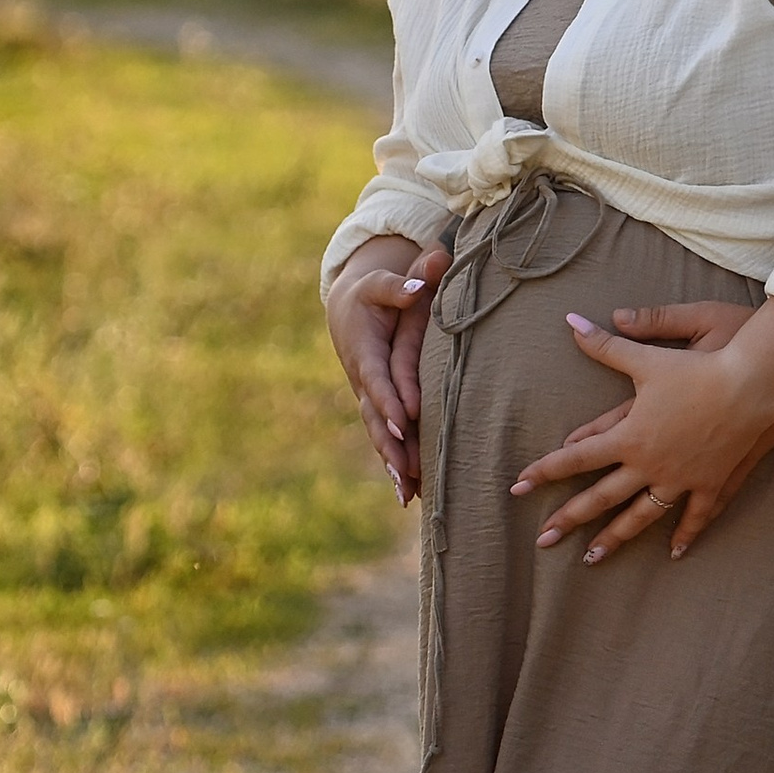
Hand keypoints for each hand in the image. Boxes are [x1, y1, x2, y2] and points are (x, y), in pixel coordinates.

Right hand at [325, 240, 448, 501]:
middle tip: (407, 470)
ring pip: (379, 436)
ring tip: (409, 495)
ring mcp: (369, 398)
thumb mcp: (382, 283)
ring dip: (393, 465)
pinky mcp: (378, 410)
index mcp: (364, 350)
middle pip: (374, 417)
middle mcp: (364, 380)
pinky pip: (385, 442)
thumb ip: (404, 281)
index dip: (387, 400)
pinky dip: (395, 468)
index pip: (377, 379)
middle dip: (390, 445)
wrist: (349, 310)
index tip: (401, 420)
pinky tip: (410, 496)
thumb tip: (425, 276)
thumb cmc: (372, 293)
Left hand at [510, 295, 773, 560]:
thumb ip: (607, 344)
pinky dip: (685, 533)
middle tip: (543, 540)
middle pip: (602, 496)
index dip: (546, 471)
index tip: (519, 487)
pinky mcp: (712, 483)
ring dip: (616, 537)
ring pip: (642, 516)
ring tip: (593, 558)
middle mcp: (651, 464)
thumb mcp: (649, 354)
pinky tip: (675, 553)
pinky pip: (695, 515)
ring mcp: (682, 479)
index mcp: (630, 435)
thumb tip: (570, 322)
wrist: (756, 386)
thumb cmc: (703, 367)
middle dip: (570, 518)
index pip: (577, 457)